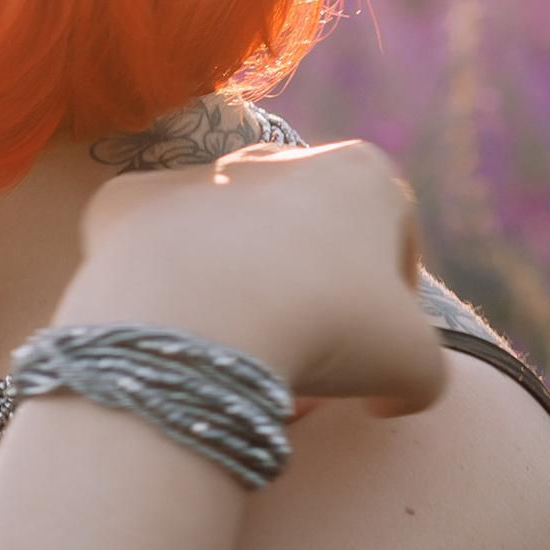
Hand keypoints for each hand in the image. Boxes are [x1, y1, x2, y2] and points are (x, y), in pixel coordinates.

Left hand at [73, 138, 444, 417]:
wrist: (201, 319)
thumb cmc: (328, 333)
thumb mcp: (418, 368)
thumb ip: (423, 373)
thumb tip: (388, 392)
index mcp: (360, 174)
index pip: (391, 242)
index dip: (390, 307)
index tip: (372, 356)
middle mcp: (275, 156)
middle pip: (303, 235)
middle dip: (307, 296)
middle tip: (302, 363)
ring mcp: (195, 173)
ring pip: (225, 243)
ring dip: (236, 293)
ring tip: (236, 359)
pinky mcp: (125, 200)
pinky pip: (153, 255)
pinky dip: (163, 294)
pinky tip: (174, 338)